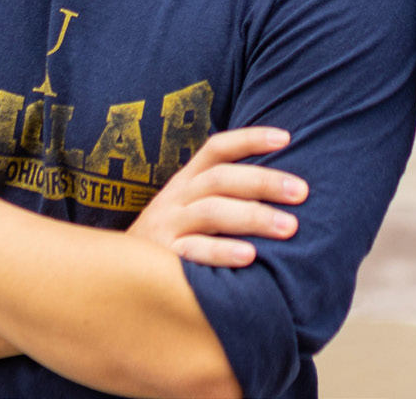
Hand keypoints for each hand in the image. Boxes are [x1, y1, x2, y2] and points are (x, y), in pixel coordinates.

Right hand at [126, 126, 306, 267]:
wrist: (114, 277)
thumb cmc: (172, 240)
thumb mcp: (190, 210)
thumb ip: (226, 196)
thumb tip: (285, 188)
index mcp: (187, 181)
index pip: (216, 149)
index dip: (249, 139)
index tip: (286, 138)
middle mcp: (176, 198)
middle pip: (221, 179)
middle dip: (264, 182)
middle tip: (301, 191)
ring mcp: (167, 227)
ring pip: (211, 212)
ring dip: (253, 216)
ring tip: (289, 227)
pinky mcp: (162, 259)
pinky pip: (193, 251)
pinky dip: (222, 252)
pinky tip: (250, 257)